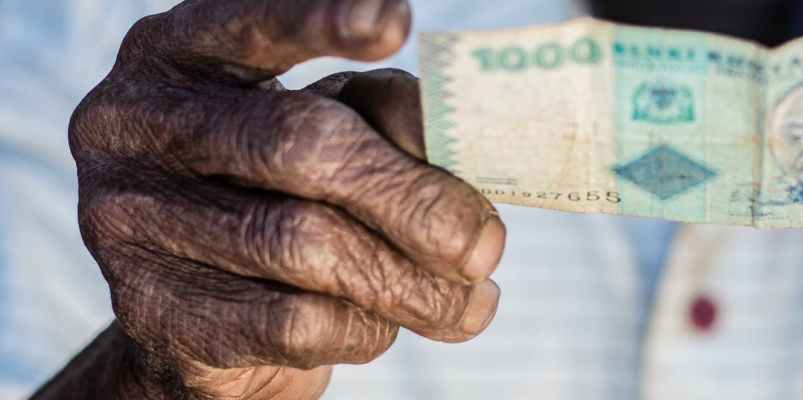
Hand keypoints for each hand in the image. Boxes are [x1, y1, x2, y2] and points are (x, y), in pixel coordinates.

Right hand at [68, 1, 504, 397]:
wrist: (202, 320)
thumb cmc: (287, 196)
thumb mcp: (331, 131)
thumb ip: (385, 117)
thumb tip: (462, 151)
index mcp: (179, 53)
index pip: (246, 22)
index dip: (318, 20)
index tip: (395, 21)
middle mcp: (134, 123)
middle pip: (299, 144)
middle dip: (413, 198)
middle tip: (487, 245)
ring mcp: (126, 217)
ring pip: (303, 244)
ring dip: (409, 282)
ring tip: (469, 303)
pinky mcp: (148, 310)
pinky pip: (289, 321)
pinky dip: (361, 327)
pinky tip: (385, 324)